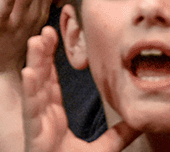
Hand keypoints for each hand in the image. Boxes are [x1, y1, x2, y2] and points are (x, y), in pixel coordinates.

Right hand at [22, 27, 140, 151]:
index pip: (51, 83)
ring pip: (34, 89)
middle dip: (41, 54)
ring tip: (36, 40)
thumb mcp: (103, 151)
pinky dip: (30, 90)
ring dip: (34, 63)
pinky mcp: (34, 136)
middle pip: (40, 80)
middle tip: (45, 30)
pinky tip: (28, 71)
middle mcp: (42, 119)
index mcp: (53, 119)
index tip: (52, 37)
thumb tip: (141, 121)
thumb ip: (119, 136)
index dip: (50, 61)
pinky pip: (31, 110)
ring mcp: (37, 126)